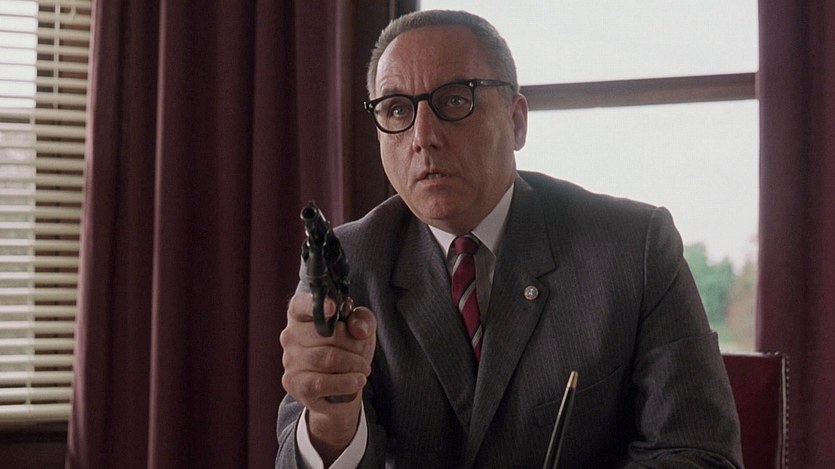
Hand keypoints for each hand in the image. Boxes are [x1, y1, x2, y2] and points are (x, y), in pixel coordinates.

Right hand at [280, 292, 375, 458]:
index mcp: (301, 315)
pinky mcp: (295, 387)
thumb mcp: (361, 329)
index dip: (317, 304)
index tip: (335, 307)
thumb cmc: (351, 349)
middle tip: (362, 355)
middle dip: (351, 345)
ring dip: (352, 366)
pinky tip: (356, 382)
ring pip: (325, 360)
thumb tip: (357, 327)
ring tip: (362, 371)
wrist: (344, 388)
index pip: (300, 304)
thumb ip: (362, 319)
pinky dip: (346, 383)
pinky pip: (322, 384)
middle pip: (323, 336)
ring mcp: (289, 362)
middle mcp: (289, 336)